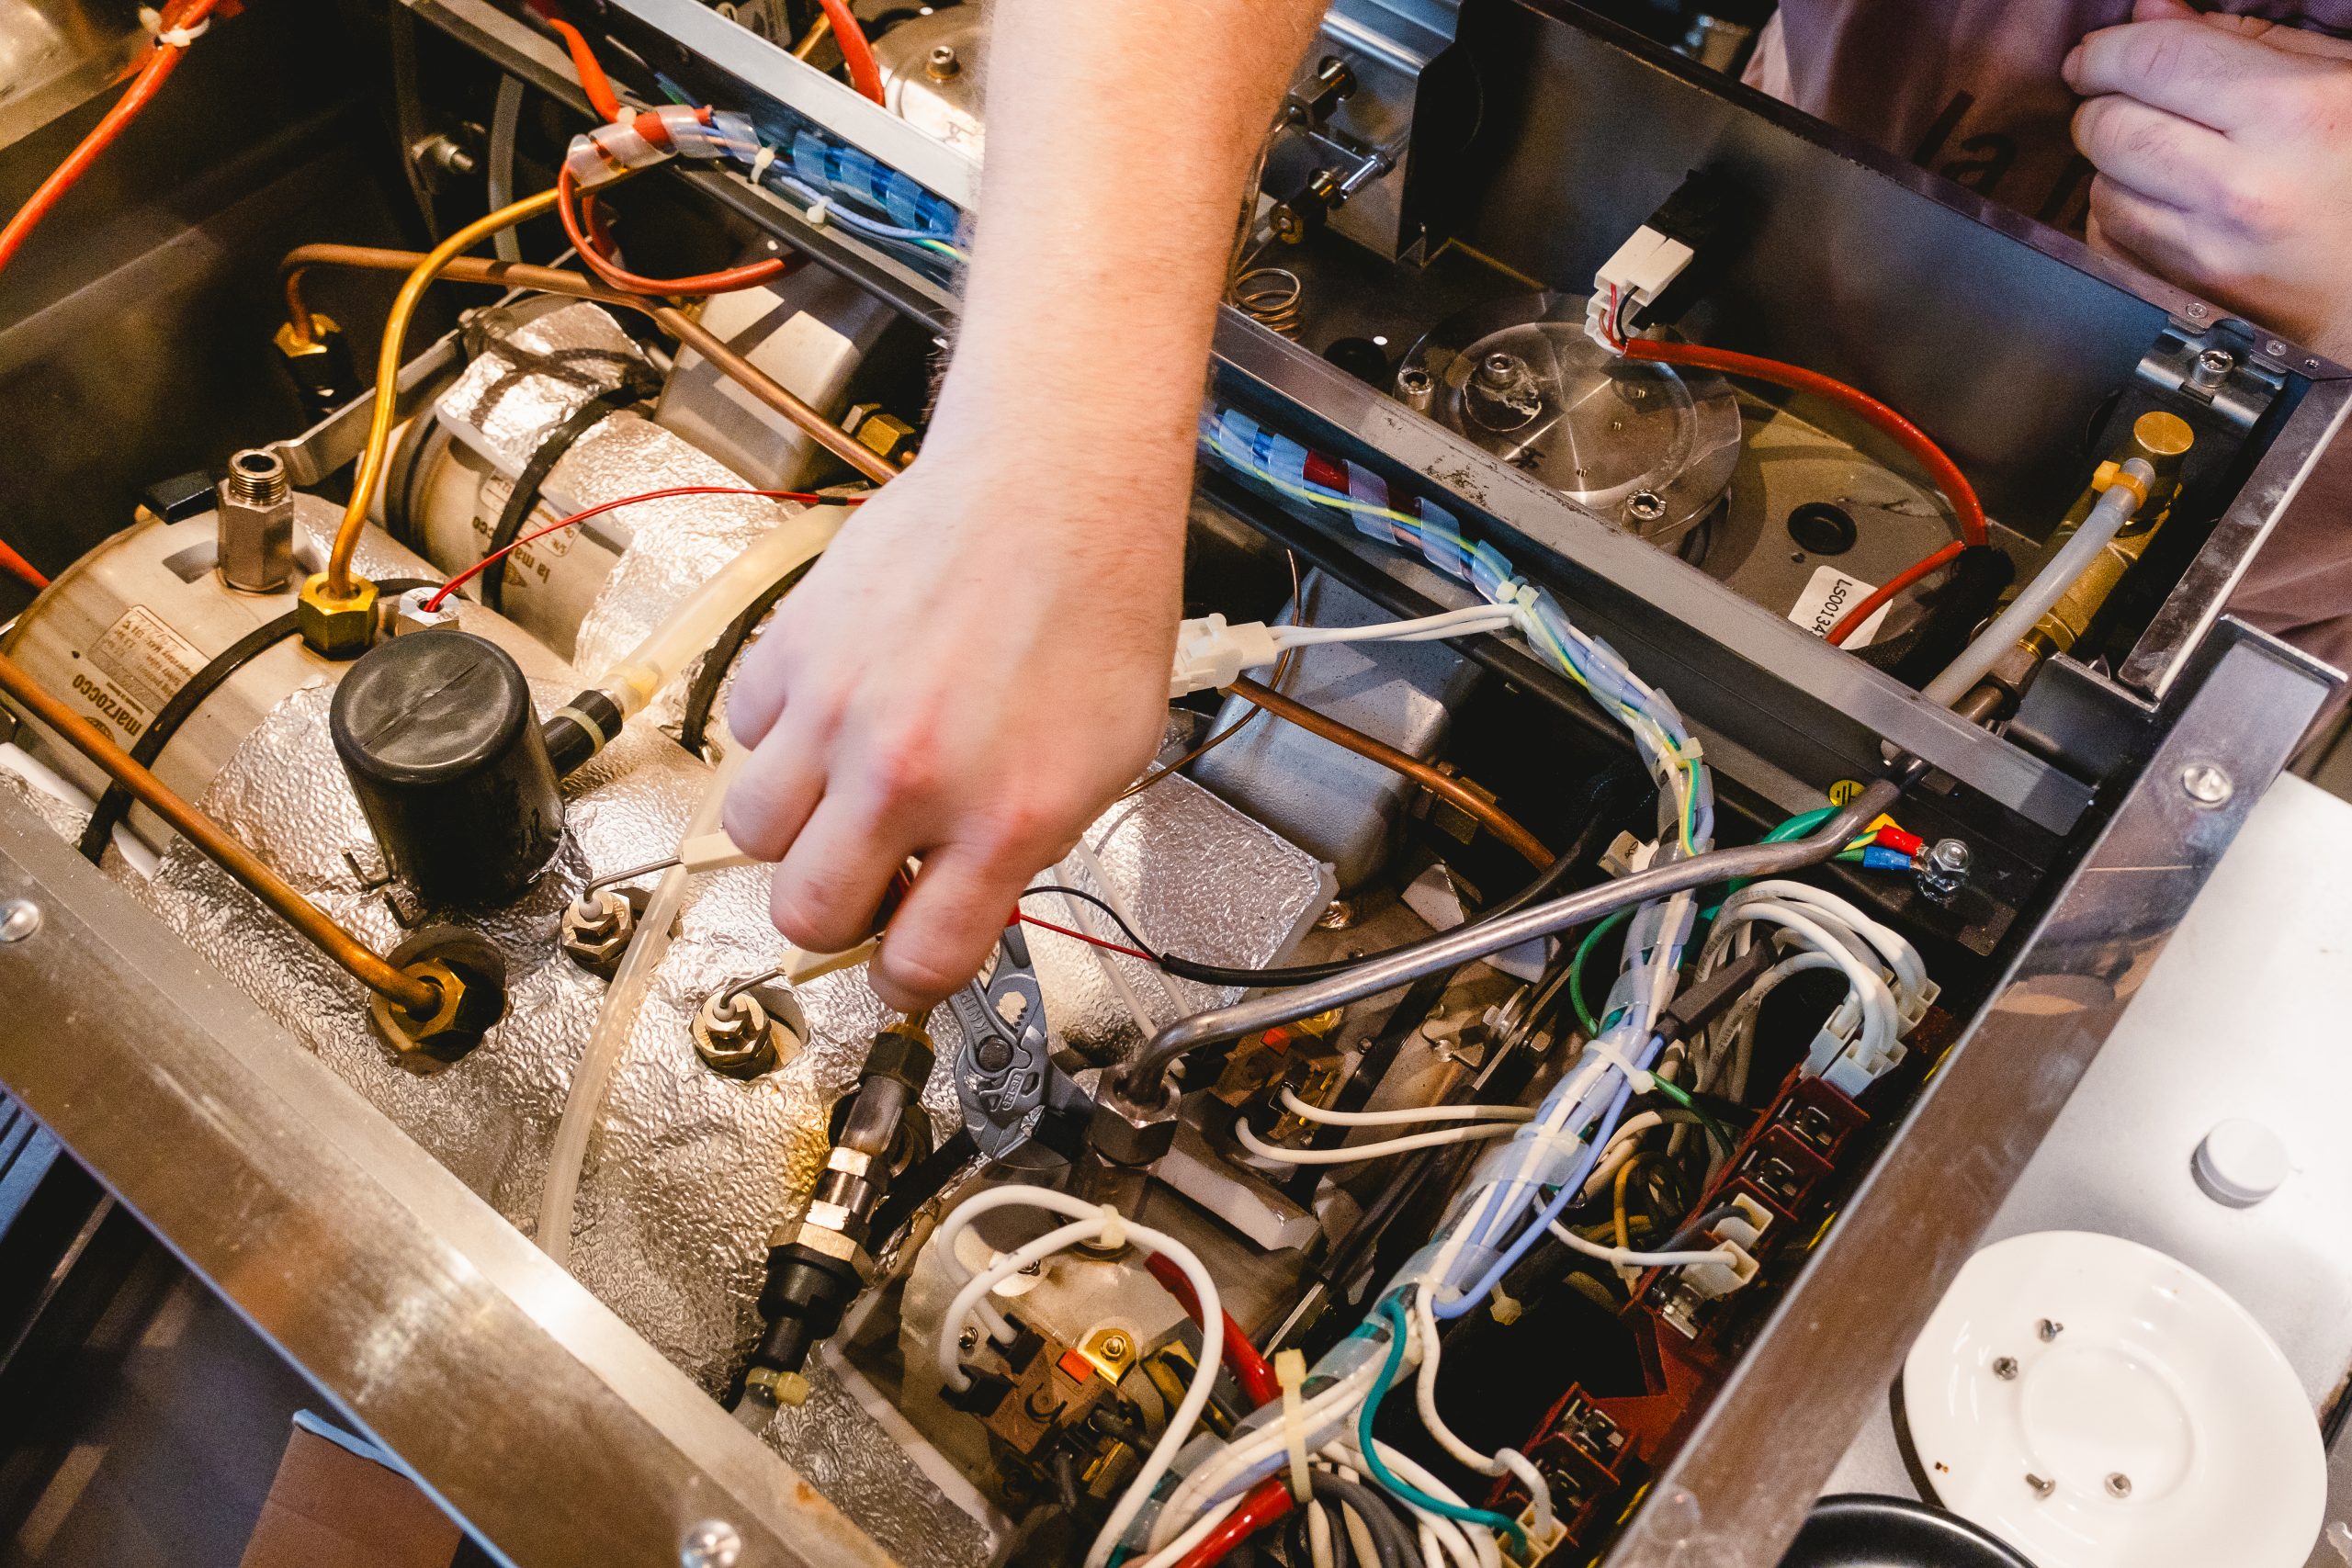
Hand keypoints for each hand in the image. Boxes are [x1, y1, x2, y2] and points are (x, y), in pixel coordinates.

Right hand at [722, 433, 1182, 1009]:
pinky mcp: (793, 651)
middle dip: (834, 916)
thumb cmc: (1096, 605)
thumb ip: (1028, 845)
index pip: (918, 962)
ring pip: (751, 835)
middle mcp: (910, 775)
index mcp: (1005, 818)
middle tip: (864, 883)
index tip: (900, 969)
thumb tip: (958, 904)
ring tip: (840, 798)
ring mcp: (839, 712)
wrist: (1052, 484)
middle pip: (808, 914)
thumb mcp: (1107, 758)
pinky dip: (778, 740)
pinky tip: (834, 714)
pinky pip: (745, 736)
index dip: (905, 983)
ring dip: (792, 834)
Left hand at [2066, 0, 2351, 359]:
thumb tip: (2150, 13)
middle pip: (2109, 127)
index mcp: (2291, 112)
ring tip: (2162, 153)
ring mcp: (2209, 248)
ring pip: (2101, 187)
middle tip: (2121, 100)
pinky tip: (2163, 200)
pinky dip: (2119, 212)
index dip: (2107, 51)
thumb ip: (2244, 39)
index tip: (2095, 55)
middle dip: (2101, 106)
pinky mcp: (2188, 289)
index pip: (2153, 60)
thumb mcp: (2337, 79)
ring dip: (2113, 164)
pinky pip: (2110, 238)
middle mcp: (2242, 186)